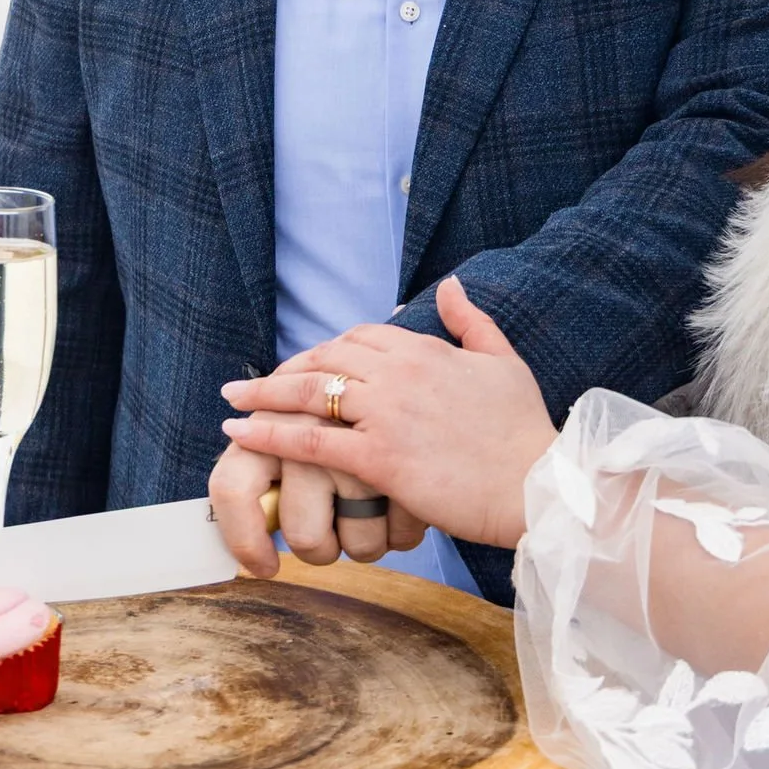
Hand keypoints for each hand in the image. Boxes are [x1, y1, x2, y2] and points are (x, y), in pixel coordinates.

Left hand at [221, 278, 556, 553]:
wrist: (538, 484)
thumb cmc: (524, 430)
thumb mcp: (502, 360)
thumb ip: (470, 320)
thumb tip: (451, 283)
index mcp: (426, 349)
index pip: (360, 337)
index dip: (327, 350)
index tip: (306, 365)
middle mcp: (401, 372)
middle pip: (326, 358)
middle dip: (286, 370)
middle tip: (255, 384)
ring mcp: (387, 412)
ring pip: (310, 393)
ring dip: (263, 395)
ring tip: (231, 401)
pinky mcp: (379, 456)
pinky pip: (311, 440)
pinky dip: (269, 434)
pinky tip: (240, 434)